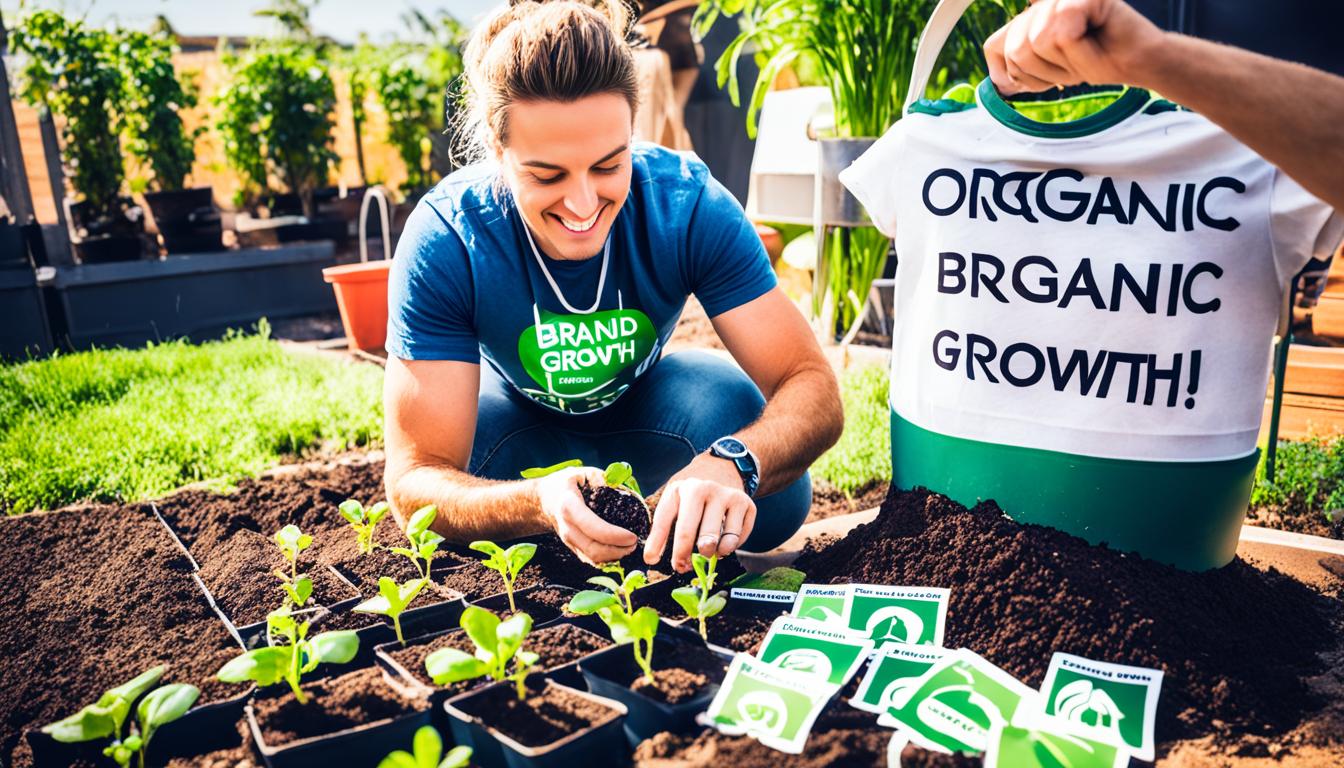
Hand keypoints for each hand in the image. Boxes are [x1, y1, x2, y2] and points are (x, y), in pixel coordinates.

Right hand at [535, 467, 637, 565]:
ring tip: (630, 547)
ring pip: (592, 558)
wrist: (545, 498)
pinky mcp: (571, 547)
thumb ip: (599, 477)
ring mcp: (568, 540)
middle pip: (593, 549)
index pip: (592, 527)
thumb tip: (616, 487)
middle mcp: (567, 527)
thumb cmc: (566, 483)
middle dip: (618, 550)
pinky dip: (606, 559)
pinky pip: (590, 560)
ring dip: (614, 557)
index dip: (614, 535)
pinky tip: (619, 551)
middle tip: (635, 542)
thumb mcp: (581, 472)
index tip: (632, 536)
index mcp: (569, 506)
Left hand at [643, 454, 755, 572]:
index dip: (664, 548)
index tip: (653, 561)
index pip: (674, 525)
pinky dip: (730, 547)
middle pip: (704, 537)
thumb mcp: (673, 502)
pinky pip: (740, 539)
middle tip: (684, 565)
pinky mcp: (747, 505)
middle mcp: (709, 490)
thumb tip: (651, 558)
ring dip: (714, 554)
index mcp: (686, 489)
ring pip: (725, 541)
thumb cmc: (691, 496)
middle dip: (692, 555)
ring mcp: (731, 497)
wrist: (722, 469)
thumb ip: (661, 529)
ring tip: (707, 551)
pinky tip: (722, 540)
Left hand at [983, 0, 1164, 94]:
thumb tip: (998, 81)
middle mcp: (1041, 3)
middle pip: (1016, 48)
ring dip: (1066, 63)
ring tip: (1085, 52)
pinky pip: (1064, 35)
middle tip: (1071, 64)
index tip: (1043, 78)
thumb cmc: (1093, 61)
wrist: (1135, 60)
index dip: (1014, 72)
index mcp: (1027, 17)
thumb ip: (1018, 63)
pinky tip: (1095, 41)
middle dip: (1045, 71)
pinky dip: (1081, 52)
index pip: (993, 47)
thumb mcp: (1046, 70)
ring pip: (1039, 41)